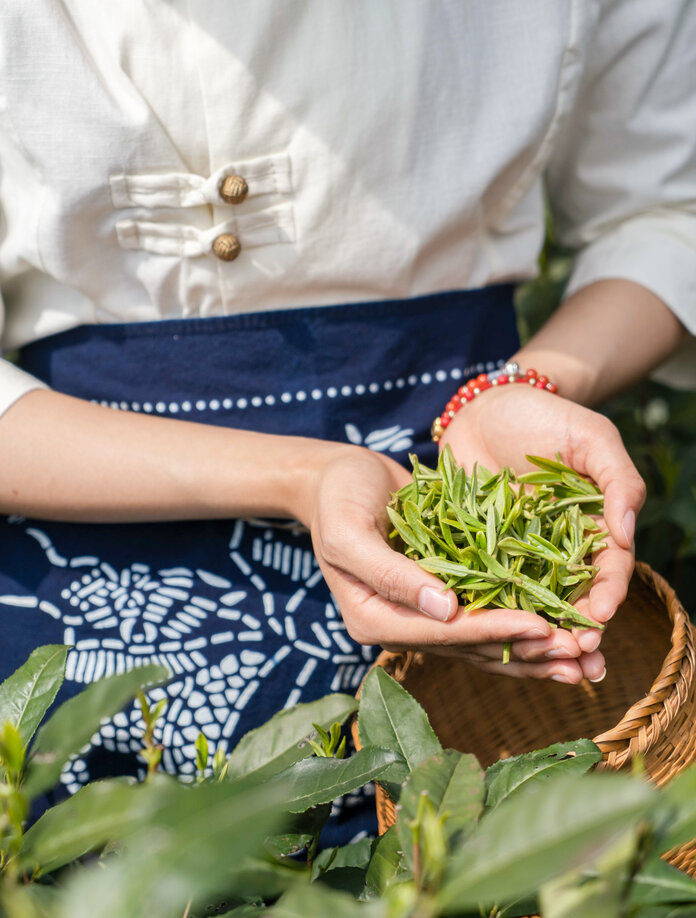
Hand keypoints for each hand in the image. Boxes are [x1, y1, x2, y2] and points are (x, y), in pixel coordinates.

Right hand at [296, 444, 599, 681]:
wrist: (338, 477)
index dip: (492, 631)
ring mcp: (423, 614)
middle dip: (526, 650)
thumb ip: (390, 573)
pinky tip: (562, 629)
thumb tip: (443, 609)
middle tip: (579, 651)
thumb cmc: (337, 496)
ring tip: (584, 657)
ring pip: (484, 642)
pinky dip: (523, 624)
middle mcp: (400, 626)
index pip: (441, 633)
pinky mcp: (443, 595)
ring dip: (534, 650)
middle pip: (469, 647)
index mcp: (373, 620)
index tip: (540, 627)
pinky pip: (487, 615)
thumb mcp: (349, 531)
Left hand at [441, 382, 645, 680]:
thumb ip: (617, 482)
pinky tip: (486, 634)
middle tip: (574, 659)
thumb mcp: (592, 439)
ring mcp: (515, 553)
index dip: (607, 594)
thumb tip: (628, 534)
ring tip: (537, 659)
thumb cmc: (546, 417)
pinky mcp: (476, 550)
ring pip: (529, 601)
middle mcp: (557, 549)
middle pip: (572, 597)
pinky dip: (487, 610)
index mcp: (592, 527)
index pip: (607, 569)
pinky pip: (481, 583)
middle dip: (576, 629)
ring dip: (535, 633)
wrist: (487, 406)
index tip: (600, 618)